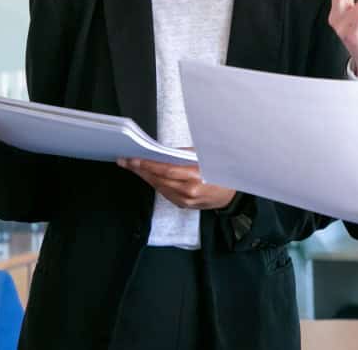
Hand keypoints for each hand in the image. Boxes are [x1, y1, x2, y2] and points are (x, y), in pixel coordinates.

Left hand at [118, 159, 235, 209]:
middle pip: (159, 179)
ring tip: (133, 166)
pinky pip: (165, 193)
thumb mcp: (206, 157)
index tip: (133, 159)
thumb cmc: (220, 172)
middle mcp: (189, 191)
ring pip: (159, 187)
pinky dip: (155, 184)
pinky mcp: (184, 205)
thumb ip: (185, 155)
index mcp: (196, 176)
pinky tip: (147, 176)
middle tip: (126, 161)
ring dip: (145, 177)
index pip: (166, 170)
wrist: (231, 196)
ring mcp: (186, 200)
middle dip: (141, 169)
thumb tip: (163, 152)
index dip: (148, 164)